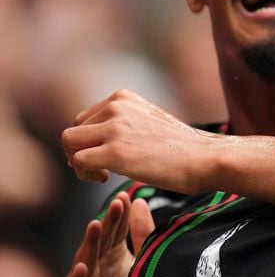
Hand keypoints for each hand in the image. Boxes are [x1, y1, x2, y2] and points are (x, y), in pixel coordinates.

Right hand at [57, 192, 153, 276]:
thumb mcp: (140, 262)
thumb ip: (142, 233)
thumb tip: (139, 200)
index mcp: (111, 254)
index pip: (115, 230)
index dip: (120, 213)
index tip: (127, 194)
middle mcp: (95, 267)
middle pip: (100, 242)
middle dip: (107, 222)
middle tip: (116, 204)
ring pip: (84, 263)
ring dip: (89, 244)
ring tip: (95, 225)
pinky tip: (81, 267)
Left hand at [62, 89, 213, 191]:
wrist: (205, 158)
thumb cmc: (182, 147)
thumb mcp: (149, 121)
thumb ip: (124, 122)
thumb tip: (97, 140)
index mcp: (124, 97)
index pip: (86, 118)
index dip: (90, 140)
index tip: (107, 155)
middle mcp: (116, 107)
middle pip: (74, 129)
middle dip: (81, 151)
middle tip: (101, 168)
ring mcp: (115, 128)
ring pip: (69, 142)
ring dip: (78, 162)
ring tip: (101, 174)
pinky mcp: (115, 152)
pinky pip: (78, 162)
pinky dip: (85, 174)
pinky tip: (106, 178)